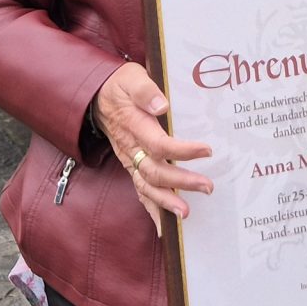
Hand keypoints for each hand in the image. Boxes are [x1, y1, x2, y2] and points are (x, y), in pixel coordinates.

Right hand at [93, 62, 211, 232]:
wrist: (98, 97)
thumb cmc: (122, 86)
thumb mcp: (132, 78)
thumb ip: (145, 91)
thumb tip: (162, 106)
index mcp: (134, 126)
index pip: (159, 144)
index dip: (183, 150)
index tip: (207, 150)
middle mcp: (131, 148)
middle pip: (155, 171)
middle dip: (181, 182)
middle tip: (208, 187)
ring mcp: (130, 161)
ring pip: (147, 187)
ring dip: (167, 202)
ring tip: (187, 213)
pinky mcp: (132, 168)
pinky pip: (141, 191)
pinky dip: (153, 210)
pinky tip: (166, 227)